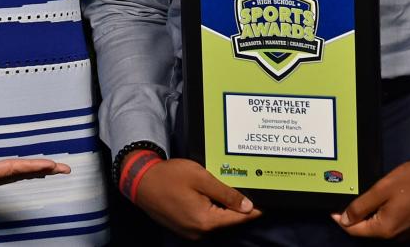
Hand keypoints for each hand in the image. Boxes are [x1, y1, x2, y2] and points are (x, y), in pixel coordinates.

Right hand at [0, 135, 69, 193]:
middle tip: (65, 169)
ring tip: (54, 168)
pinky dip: (21, 170)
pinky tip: (29, 169)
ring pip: (12, 176)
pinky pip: (5, 174)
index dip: (31, 166)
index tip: (51, 165)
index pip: (8, 170)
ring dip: (33, 171)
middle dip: (40, 171)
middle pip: (15, 175)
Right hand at [133, 157, 260, 239]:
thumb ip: (225, 193)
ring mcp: (191, 232)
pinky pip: (205, 220)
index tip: (267, 201)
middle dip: (239, 206)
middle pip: (228, 220)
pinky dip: (212, 209)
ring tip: (233, 190)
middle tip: (251, 188)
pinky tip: (214, 196)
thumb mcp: (201, 177)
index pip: (238, 218)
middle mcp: (199, 232)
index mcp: (205, 220)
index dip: (254, 209)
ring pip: (217, 220)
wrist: (141, 181)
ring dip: (225, 207)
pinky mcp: (184, 228)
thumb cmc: (170, 176)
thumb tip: (248, 206)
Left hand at [330, 159, 409, 238]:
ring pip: (378, 227)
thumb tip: (344, 219)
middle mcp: (396, 236)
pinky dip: (381, 215)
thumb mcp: (382, 189)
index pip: (355, 230)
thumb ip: (361, 206)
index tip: (331, 207)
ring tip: (360, 197)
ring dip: (368, 215)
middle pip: (366, 230)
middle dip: (354, 217)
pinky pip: (390, 224)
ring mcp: (406, 233)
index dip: (340, 219)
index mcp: (386, 229)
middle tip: (345, 198)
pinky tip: (379, 201)